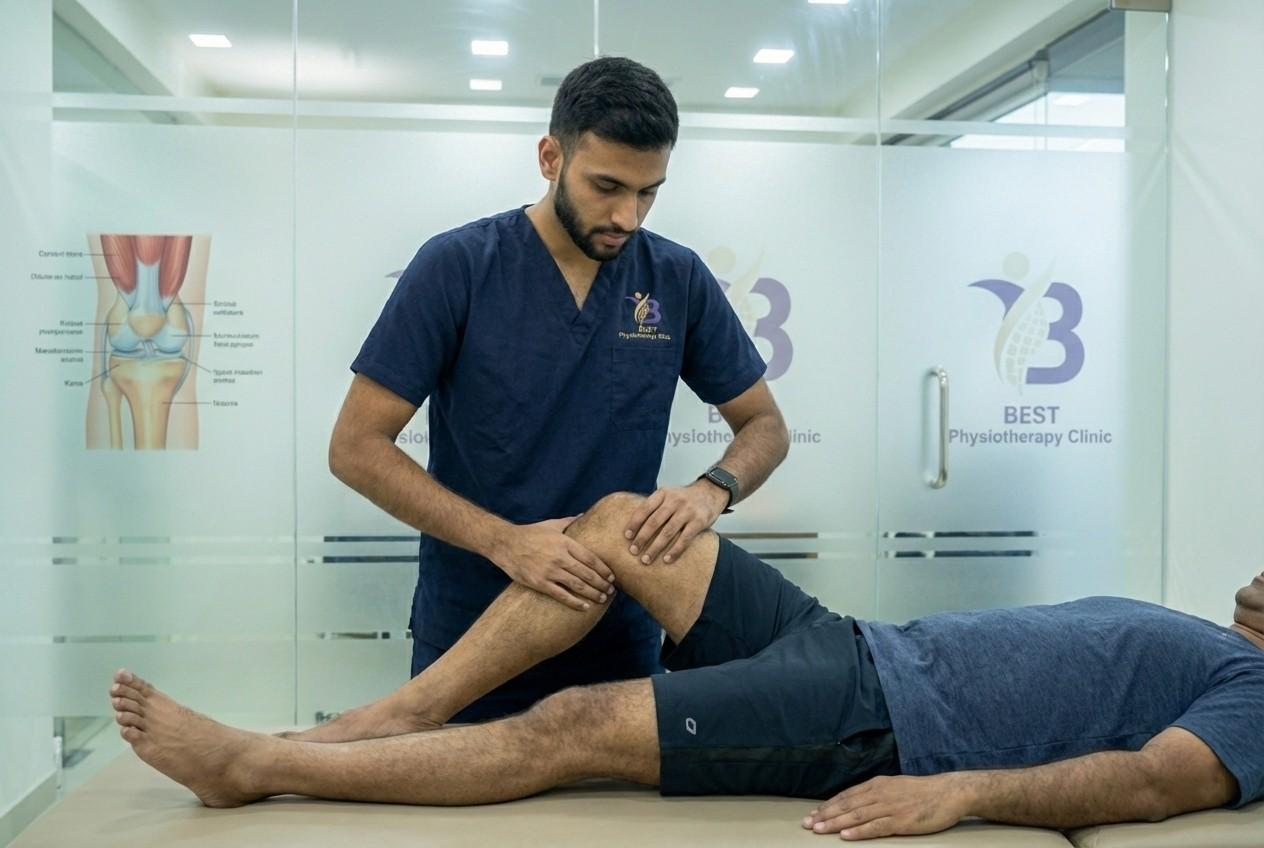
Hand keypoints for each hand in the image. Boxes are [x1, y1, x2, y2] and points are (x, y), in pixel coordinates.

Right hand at [492, 518, 615, 610]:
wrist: (505, 544)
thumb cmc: (529, 533)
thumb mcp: (551, 524)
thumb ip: (569, 521)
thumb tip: (584, 515)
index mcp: (564, 542)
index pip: (590, 558)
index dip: (604, 569)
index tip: (612, 576)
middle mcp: (560, 557)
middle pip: (587, 573)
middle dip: (602, 583)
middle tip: (611, 590)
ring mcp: (550, 571)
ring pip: (578, 586)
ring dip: (593, 593)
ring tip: (603, 598)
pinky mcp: (540, 583)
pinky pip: (561, 595)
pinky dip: (575, 602)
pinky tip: (585, 606)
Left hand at [623, 481, 727, 564]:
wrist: (711, 492)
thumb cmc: (685, 498)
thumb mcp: (668, 494)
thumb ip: (655, 506)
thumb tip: (634, 526)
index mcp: (663, 494)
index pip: (644, 509)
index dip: (634, 523)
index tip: (627, 537)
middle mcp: (674, 501)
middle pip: (654, 522)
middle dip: (642, 538)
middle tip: (633, 551)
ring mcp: (687, 511)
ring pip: (667, 532)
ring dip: (655, 548)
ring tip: (646, 559)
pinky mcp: (699, 522)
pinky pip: (684, 539)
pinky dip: (675, 551)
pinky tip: (667, 559)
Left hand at [801, 774, 969, 840]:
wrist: (948, 792)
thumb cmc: (923, 792)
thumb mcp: (894, 786)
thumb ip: (876, 793)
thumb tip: (857, 801)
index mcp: (877, 784)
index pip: (846, 796)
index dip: (828, 805)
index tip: (813, 814)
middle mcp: (879, 793)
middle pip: (846, 805)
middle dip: (825, 815)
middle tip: (808, 824)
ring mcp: (889, 807)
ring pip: (856, 816)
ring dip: (835, 823)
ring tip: (819, 830)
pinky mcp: (900, 821)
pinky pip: (875, 827)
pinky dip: (858, 831)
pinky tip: (846, 835)